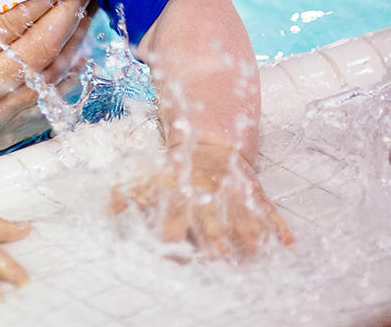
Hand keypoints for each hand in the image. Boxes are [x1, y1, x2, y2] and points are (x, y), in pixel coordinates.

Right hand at [0, 0, 93, 170]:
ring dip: (71, 47)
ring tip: (86, 21)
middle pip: (35, 49)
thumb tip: (5, 0)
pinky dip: (63, 83)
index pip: (8, 23)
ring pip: (45, 78)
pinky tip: (75, 64)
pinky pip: (41, 106)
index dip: (38, 0)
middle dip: (64, 18)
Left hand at [109, 142, 292, 256]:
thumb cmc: (173, 169)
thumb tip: (106, 211)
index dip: (172, 234)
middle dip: (213, 235)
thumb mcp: (145, 175)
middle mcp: (207, 196)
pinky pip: (269, 209)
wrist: (207, 142)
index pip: (173, 219)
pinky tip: (287, 242)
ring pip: (240, 216)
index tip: (173, 249)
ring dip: (246, 233)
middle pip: (209, 220)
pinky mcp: (253, 192)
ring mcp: (232, 194)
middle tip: (217, 252)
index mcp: (178, 193)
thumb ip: (123, 193)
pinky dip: (278, 225)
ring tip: (252, 249)